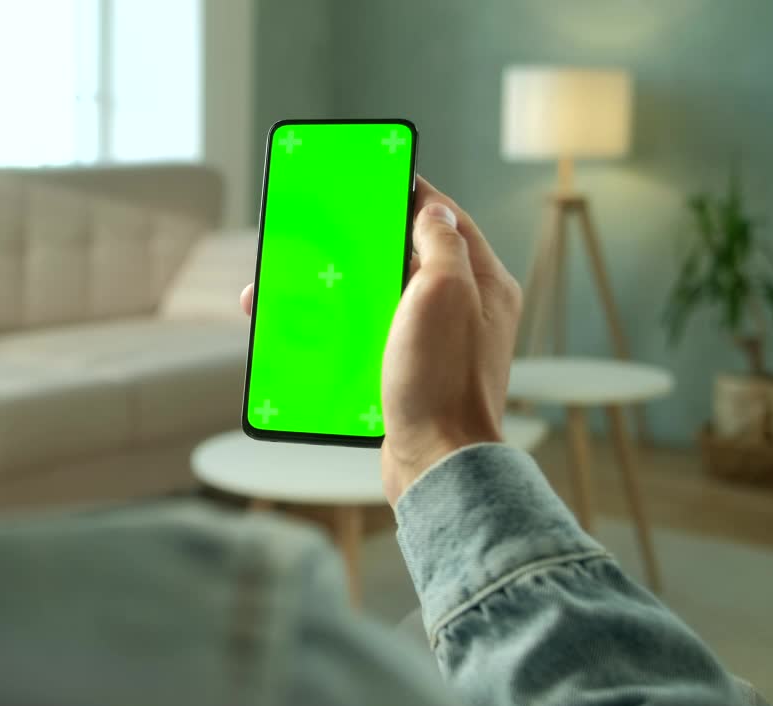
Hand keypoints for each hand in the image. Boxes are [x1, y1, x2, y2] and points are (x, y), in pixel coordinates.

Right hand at [239, 177, 521, 505]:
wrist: (436, 462)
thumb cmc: (443, 379)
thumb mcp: (444, 293)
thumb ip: (440, 243)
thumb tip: (434, 209)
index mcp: (481, 282)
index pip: (446, 218)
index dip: (410, 192)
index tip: (373, 175)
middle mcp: (462, 309)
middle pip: (406, 257)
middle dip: (360, 244)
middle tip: (321, 232)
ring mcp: (435, 343)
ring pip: (380, 299)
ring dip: (337, 290)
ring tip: (292, 288)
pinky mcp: (407, 373)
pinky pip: (368, 337)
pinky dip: (337, 329)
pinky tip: (305, 331)